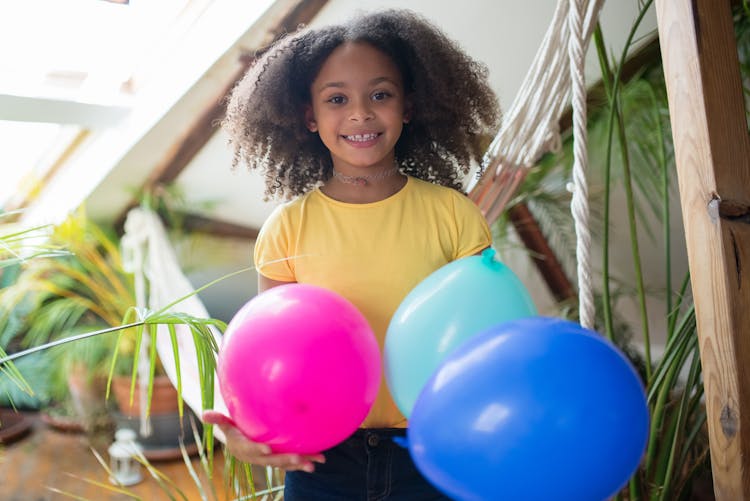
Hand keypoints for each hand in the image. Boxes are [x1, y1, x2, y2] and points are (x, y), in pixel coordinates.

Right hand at [202, 410, 324, 471]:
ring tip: (315, 463)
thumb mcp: (225, 424)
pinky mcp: (279, 459)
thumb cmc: (233, 430)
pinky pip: (292, 462)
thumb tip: (204, 413)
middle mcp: (257, 458)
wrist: (240, 444)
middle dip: (286, 460)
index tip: (267, 449)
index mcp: (243, 449)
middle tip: (300, 458)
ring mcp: (269, 460)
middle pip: (272, 461)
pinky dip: (305, 461)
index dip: (258, 450)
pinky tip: (320, 459)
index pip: (251, 450)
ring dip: (300, 464)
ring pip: (285, 463)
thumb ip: (218, 419)